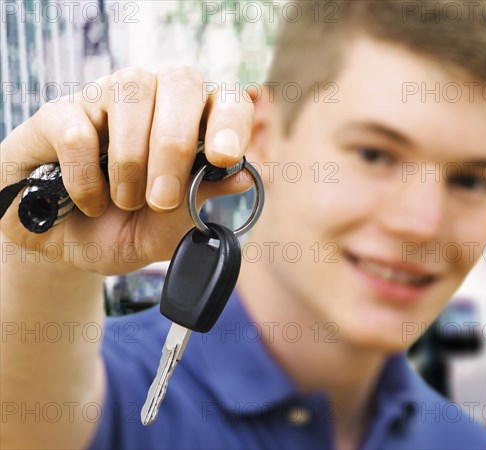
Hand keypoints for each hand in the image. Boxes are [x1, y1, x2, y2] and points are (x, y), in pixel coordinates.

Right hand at [1, 66, 254, 274]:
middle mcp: (155, 97)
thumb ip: (203, 198)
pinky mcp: (57, 114)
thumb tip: (247, 176)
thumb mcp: (170, 226)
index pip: (226, 98)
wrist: (66, 246)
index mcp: (192, 121)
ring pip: (131, 91)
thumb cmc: (125, 228)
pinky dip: (85, 176)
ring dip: (132, 160)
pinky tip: (89, 201)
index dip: (231, 121)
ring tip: (126, 203)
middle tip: (163, 198)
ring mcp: (105, 98)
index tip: (223, 157)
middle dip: (176, 144)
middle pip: (181, 81)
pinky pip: (77, 129)